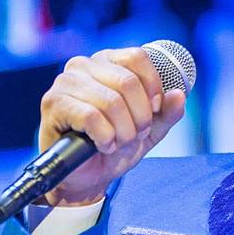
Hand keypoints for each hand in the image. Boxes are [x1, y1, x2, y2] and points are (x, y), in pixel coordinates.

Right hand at [38, 47, 186, 206]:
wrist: (87, 177)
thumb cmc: (115, 146)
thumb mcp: (149, 130)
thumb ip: (167, 113)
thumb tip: (179, 95)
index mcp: (107, 62)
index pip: (137, 57)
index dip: (153, 86)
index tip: (155, 110)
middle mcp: (83, 65)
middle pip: (127, 82)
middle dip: (140, 117)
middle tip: (135, 135)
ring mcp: (65, 82)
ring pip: (111, 102)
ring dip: (123, 131)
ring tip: (117, 143)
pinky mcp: (54, 104)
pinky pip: (91, 117)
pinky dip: (105, 137)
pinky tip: (103, 146)